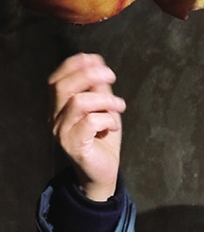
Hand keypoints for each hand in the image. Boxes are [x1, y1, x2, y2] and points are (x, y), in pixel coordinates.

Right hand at [50, 53, 125, 200]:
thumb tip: (96, 62)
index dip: (73, 65)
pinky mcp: (74, 146)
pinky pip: (90, 122)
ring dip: (105, 100)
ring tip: (119, 106)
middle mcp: (55, 119)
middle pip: (62, 87)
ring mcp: (62, 133)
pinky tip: (113, 125)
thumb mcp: (103, 109)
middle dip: (88, 75)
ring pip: (78, 102)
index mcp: (59, 108)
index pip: (56, 80)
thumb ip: (99, 89)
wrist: (104, 172)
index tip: (94, 59)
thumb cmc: (103, 141)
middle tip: (110, 76)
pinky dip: (107, 119)